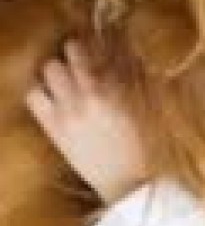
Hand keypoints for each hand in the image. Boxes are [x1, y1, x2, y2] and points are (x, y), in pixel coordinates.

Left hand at [24, 40, 147, 203]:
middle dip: (75, 52)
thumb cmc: (147, 147)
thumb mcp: (148, 108)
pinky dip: (41, 91)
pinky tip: (53, 96)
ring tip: (66, 78)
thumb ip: (134, 80)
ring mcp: (67, 109)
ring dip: (57, 70)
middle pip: (69, 51)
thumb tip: (124, 56)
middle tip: (83, 60)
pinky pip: (34, 96)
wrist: (129, 184)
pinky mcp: (53, 127)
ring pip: (48, 69)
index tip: (101, 43)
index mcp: (119, 87)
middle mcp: (89, 92)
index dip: (99, 41)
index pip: (101, 48)